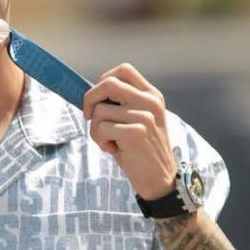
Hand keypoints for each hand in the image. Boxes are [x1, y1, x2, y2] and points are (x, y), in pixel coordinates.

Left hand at [83, 63, 176, 199]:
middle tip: (89, 117)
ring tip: (109, 141)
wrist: (160, 180)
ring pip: (99, 110)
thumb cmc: (141, 150)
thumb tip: (91, 94)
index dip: (103, 80)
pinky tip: (113, 149)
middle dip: (90, 99)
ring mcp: (144, 116)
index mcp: (152, 95)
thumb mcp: (138, 119)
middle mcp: (150, 102)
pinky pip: (100, 128)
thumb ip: (122, 103)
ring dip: (95, 129)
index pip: (124, 70)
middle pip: (108, 83)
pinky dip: (99, 141)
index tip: (99, 99)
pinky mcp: (136, 132)